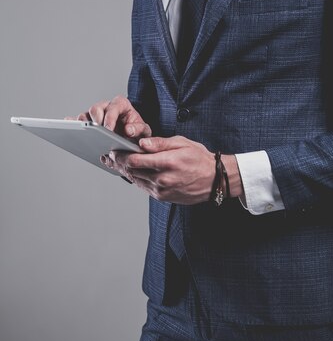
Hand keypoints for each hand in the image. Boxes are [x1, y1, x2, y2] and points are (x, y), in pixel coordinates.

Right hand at [67, 95, 151, 139]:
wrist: (131, 141)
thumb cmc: (137, 133)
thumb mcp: (144, 131)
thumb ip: (139, 129)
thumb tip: (128, 130)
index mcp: (121, 104)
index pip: (114, 106)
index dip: (110, 118)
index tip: (108, 130)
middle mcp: (106, 107)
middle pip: (95, 109)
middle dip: (94, 121)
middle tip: (95, 134)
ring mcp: (94, 115)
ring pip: (84, 116)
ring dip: (83, 126)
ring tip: (84, 138)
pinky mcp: (86, 124)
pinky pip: (76, 123)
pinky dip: (72, 126)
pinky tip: (70, 134)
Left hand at [101, 136, 242, 203]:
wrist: (214, 179)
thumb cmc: (199, 159)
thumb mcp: (182, 143)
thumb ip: (160, 143)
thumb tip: (141, 143)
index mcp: (167, 163)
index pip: (135, 160)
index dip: (121, 155)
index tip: (113, 149)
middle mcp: (163, 179)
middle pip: (132, 171)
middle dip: (119, 163)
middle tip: (109, 156)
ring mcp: (162, 191)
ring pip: (136, 180)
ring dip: (125, 172)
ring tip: (116, 163)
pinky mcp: (163, 197)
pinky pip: (144, 187)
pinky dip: (136, 179)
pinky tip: (132, 172)